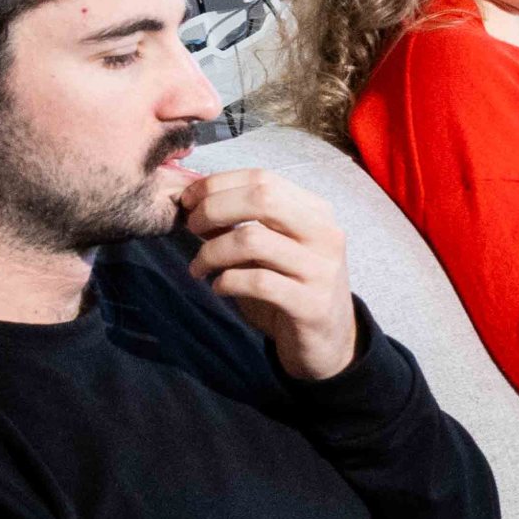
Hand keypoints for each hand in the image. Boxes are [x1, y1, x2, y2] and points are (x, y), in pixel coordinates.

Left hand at [183, 168, 358, 382]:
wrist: (330, 340)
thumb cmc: (292, 287)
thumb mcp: (272, 248)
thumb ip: (242, 223)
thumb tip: (194, 203)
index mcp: (316, 212)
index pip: (262, 178)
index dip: (217, 185)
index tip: (189, 202)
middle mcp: (325, 234)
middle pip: (261, 198)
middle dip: (214, 209)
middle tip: (192, 228)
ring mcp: (321, 270)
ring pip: (252, 240)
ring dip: (211, 251)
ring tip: (199, 266)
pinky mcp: (312, 305)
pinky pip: (257, 282)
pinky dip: (226, 282)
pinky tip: (219, 288)